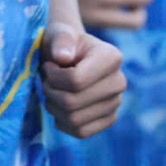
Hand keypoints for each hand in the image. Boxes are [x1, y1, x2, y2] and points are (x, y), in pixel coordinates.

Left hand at [42, 22, 126, 137]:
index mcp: (112, 57)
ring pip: (74, 120)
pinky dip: (63, 122)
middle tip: (46, 81)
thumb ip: (60, 39)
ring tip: (53, 91)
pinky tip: (61, 106)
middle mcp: (119, 82)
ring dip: (54, 107)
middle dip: (51, 92)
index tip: (48, 66)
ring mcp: (116, 103)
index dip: (53, 77)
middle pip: (73, 102)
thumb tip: (63, 57)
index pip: (75, 80)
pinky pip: (81, 132)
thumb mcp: (58, 33)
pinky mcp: (109, 119)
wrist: (69, 56)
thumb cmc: (62, 44)